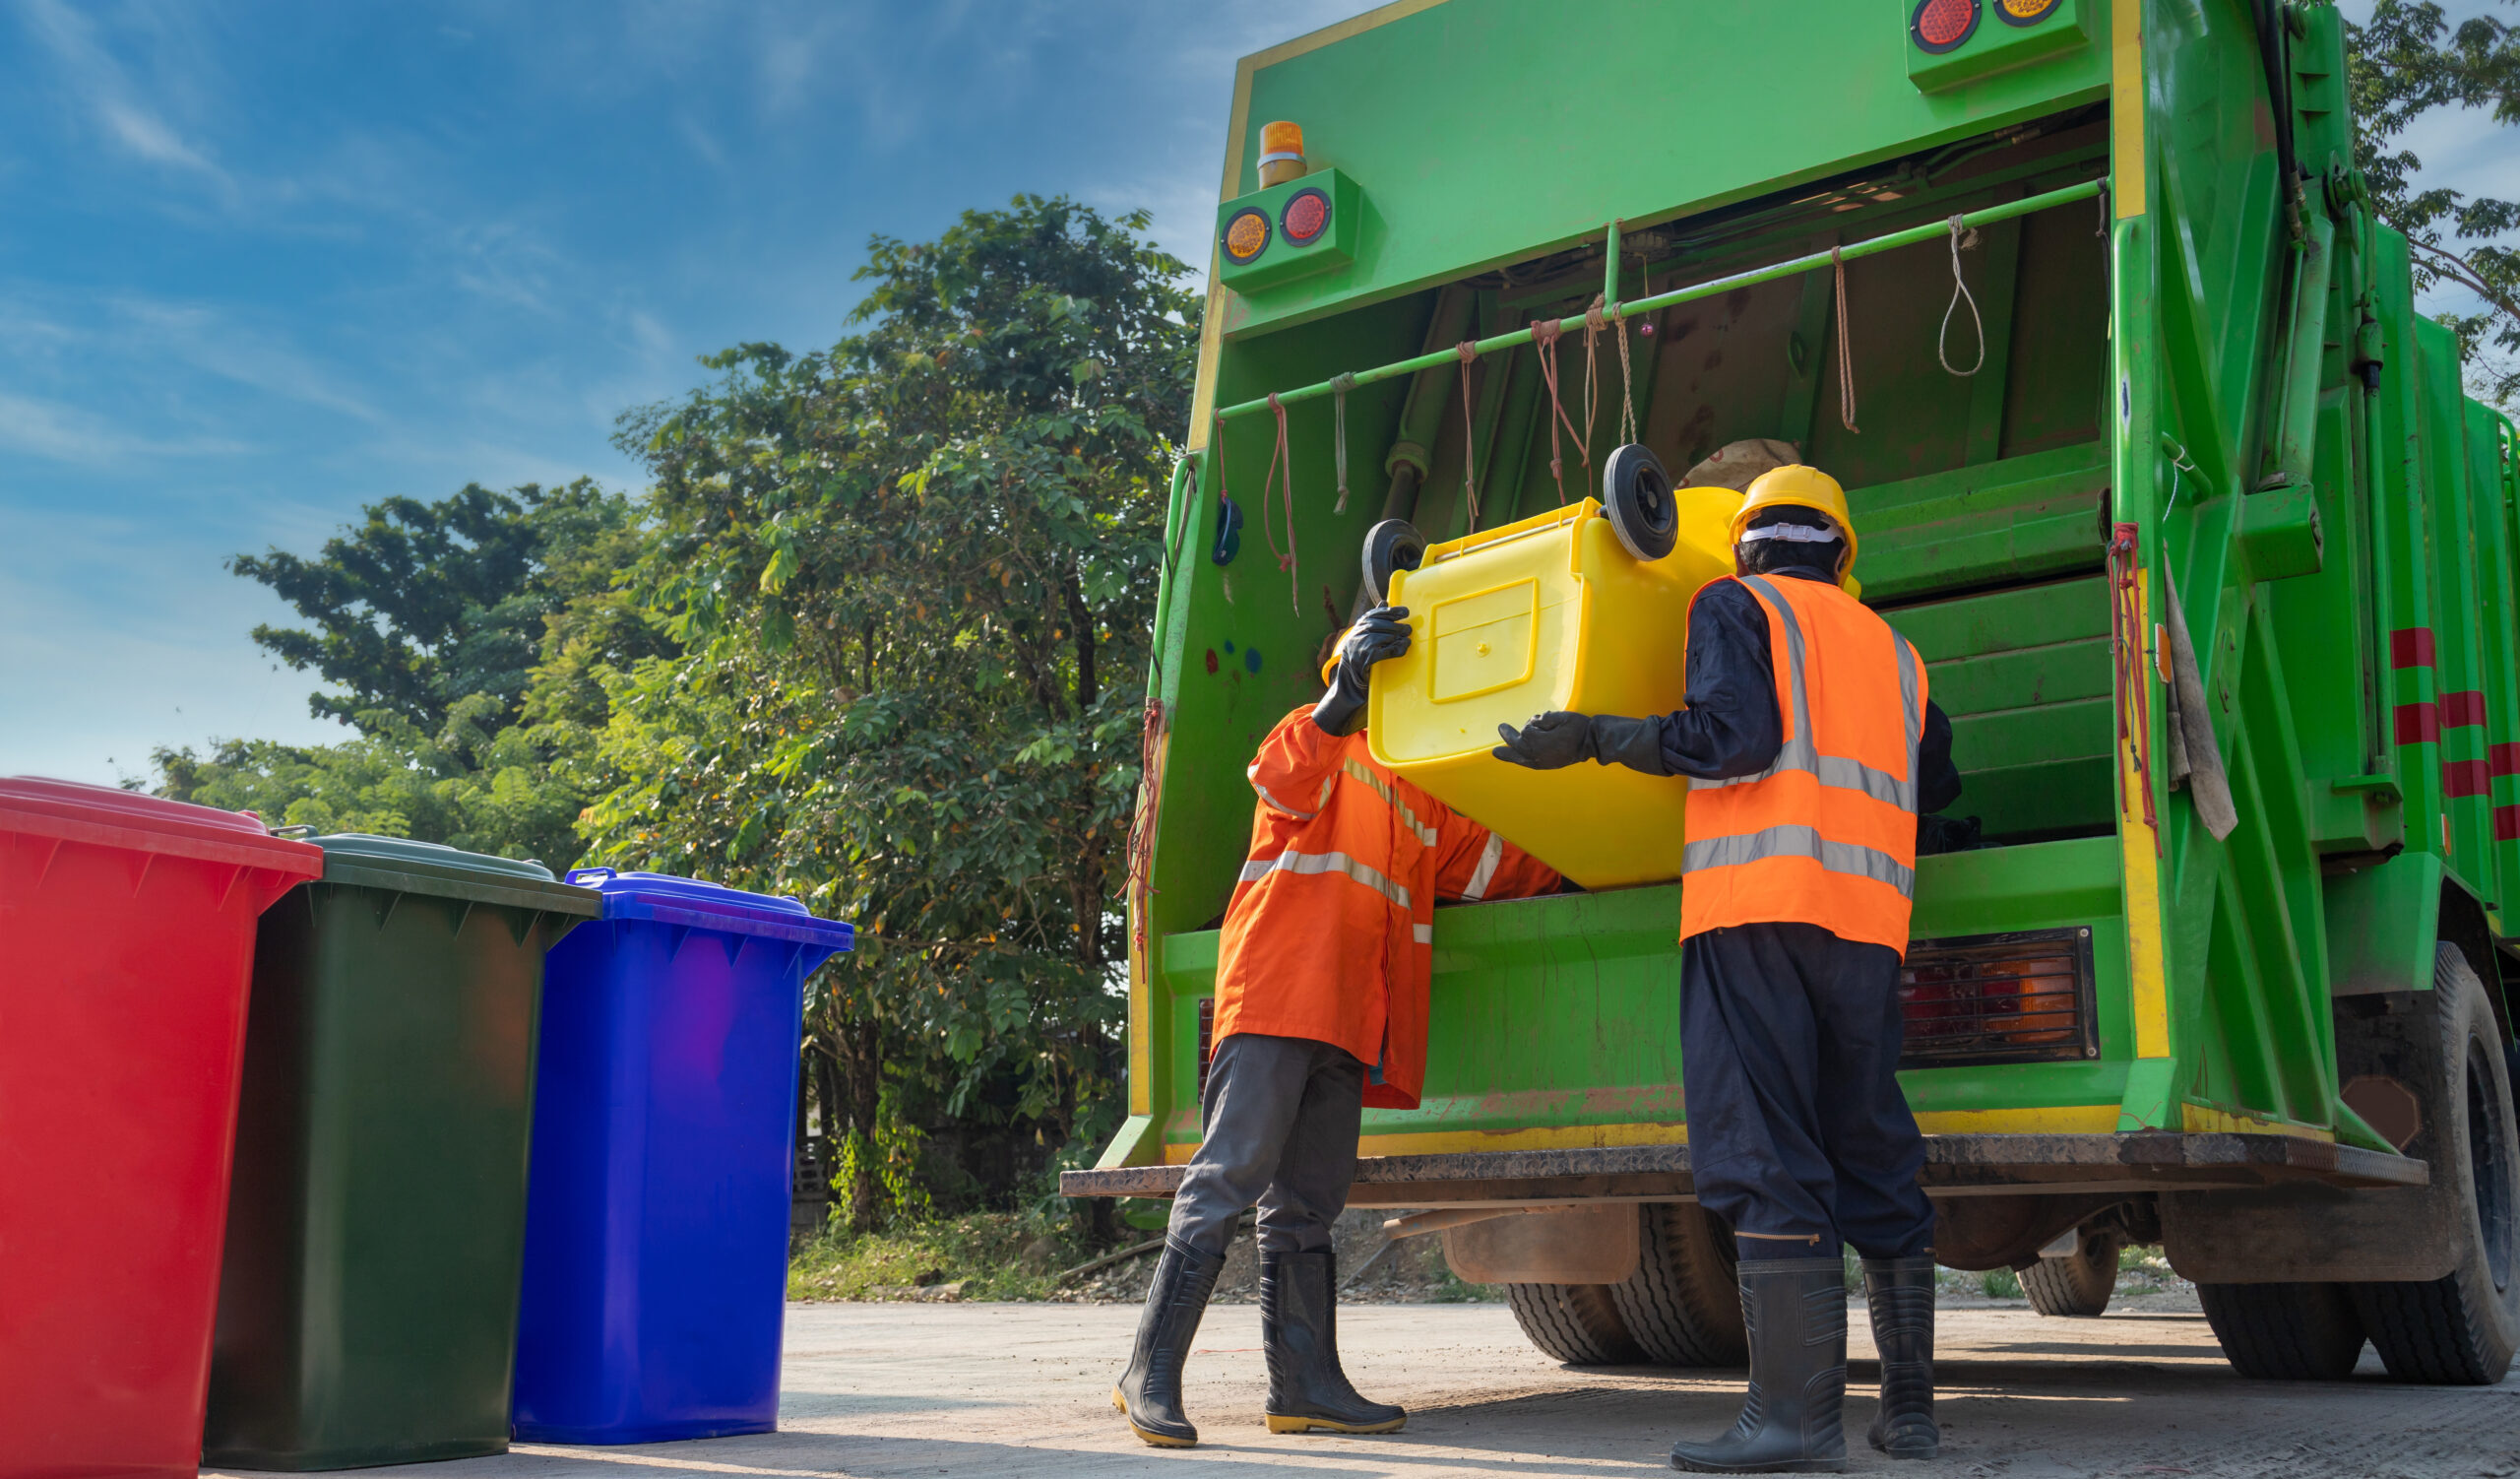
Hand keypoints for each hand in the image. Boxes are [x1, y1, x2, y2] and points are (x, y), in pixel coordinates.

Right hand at [1311, 605, 1410, 735]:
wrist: (1348, 682)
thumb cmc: (1361, 656)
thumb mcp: (1365, 635)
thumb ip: (1375, 620)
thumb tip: (1384, 602)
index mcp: (1357, 628)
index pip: (1374, 614)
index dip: (1390, 611)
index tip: (1405, 611)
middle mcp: (1355, 636)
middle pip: (1377, 625)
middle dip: (1395, 626)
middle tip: (1408, 629)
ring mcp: (1357, 648)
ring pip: (1379, 637)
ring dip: (1395, 637)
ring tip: (1407, 639)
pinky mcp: (1363, 661)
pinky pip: (1381, 652)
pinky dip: (1394, 650)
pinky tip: (1402, 649)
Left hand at [1492, 711, 1596, 768]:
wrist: (1591, 743)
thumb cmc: (1578, 728)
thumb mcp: (1562, 717)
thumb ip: (1545, 718)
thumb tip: (1534, 722)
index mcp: (1539, 742)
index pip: (1526, 731)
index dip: (1533, 724)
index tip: (1540, 721)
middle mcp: (1537, 754)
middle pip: (1517, 744)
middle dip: (1508, 735)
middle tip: (1501, 727)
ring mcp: (1541, 762)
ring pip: (1519, 757)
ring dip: (1508, 753)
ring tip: (1497, 752)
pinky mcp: (1546, 766)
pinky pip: (1527, 764)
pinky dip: (1519, 760)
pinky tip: (1514, 758)